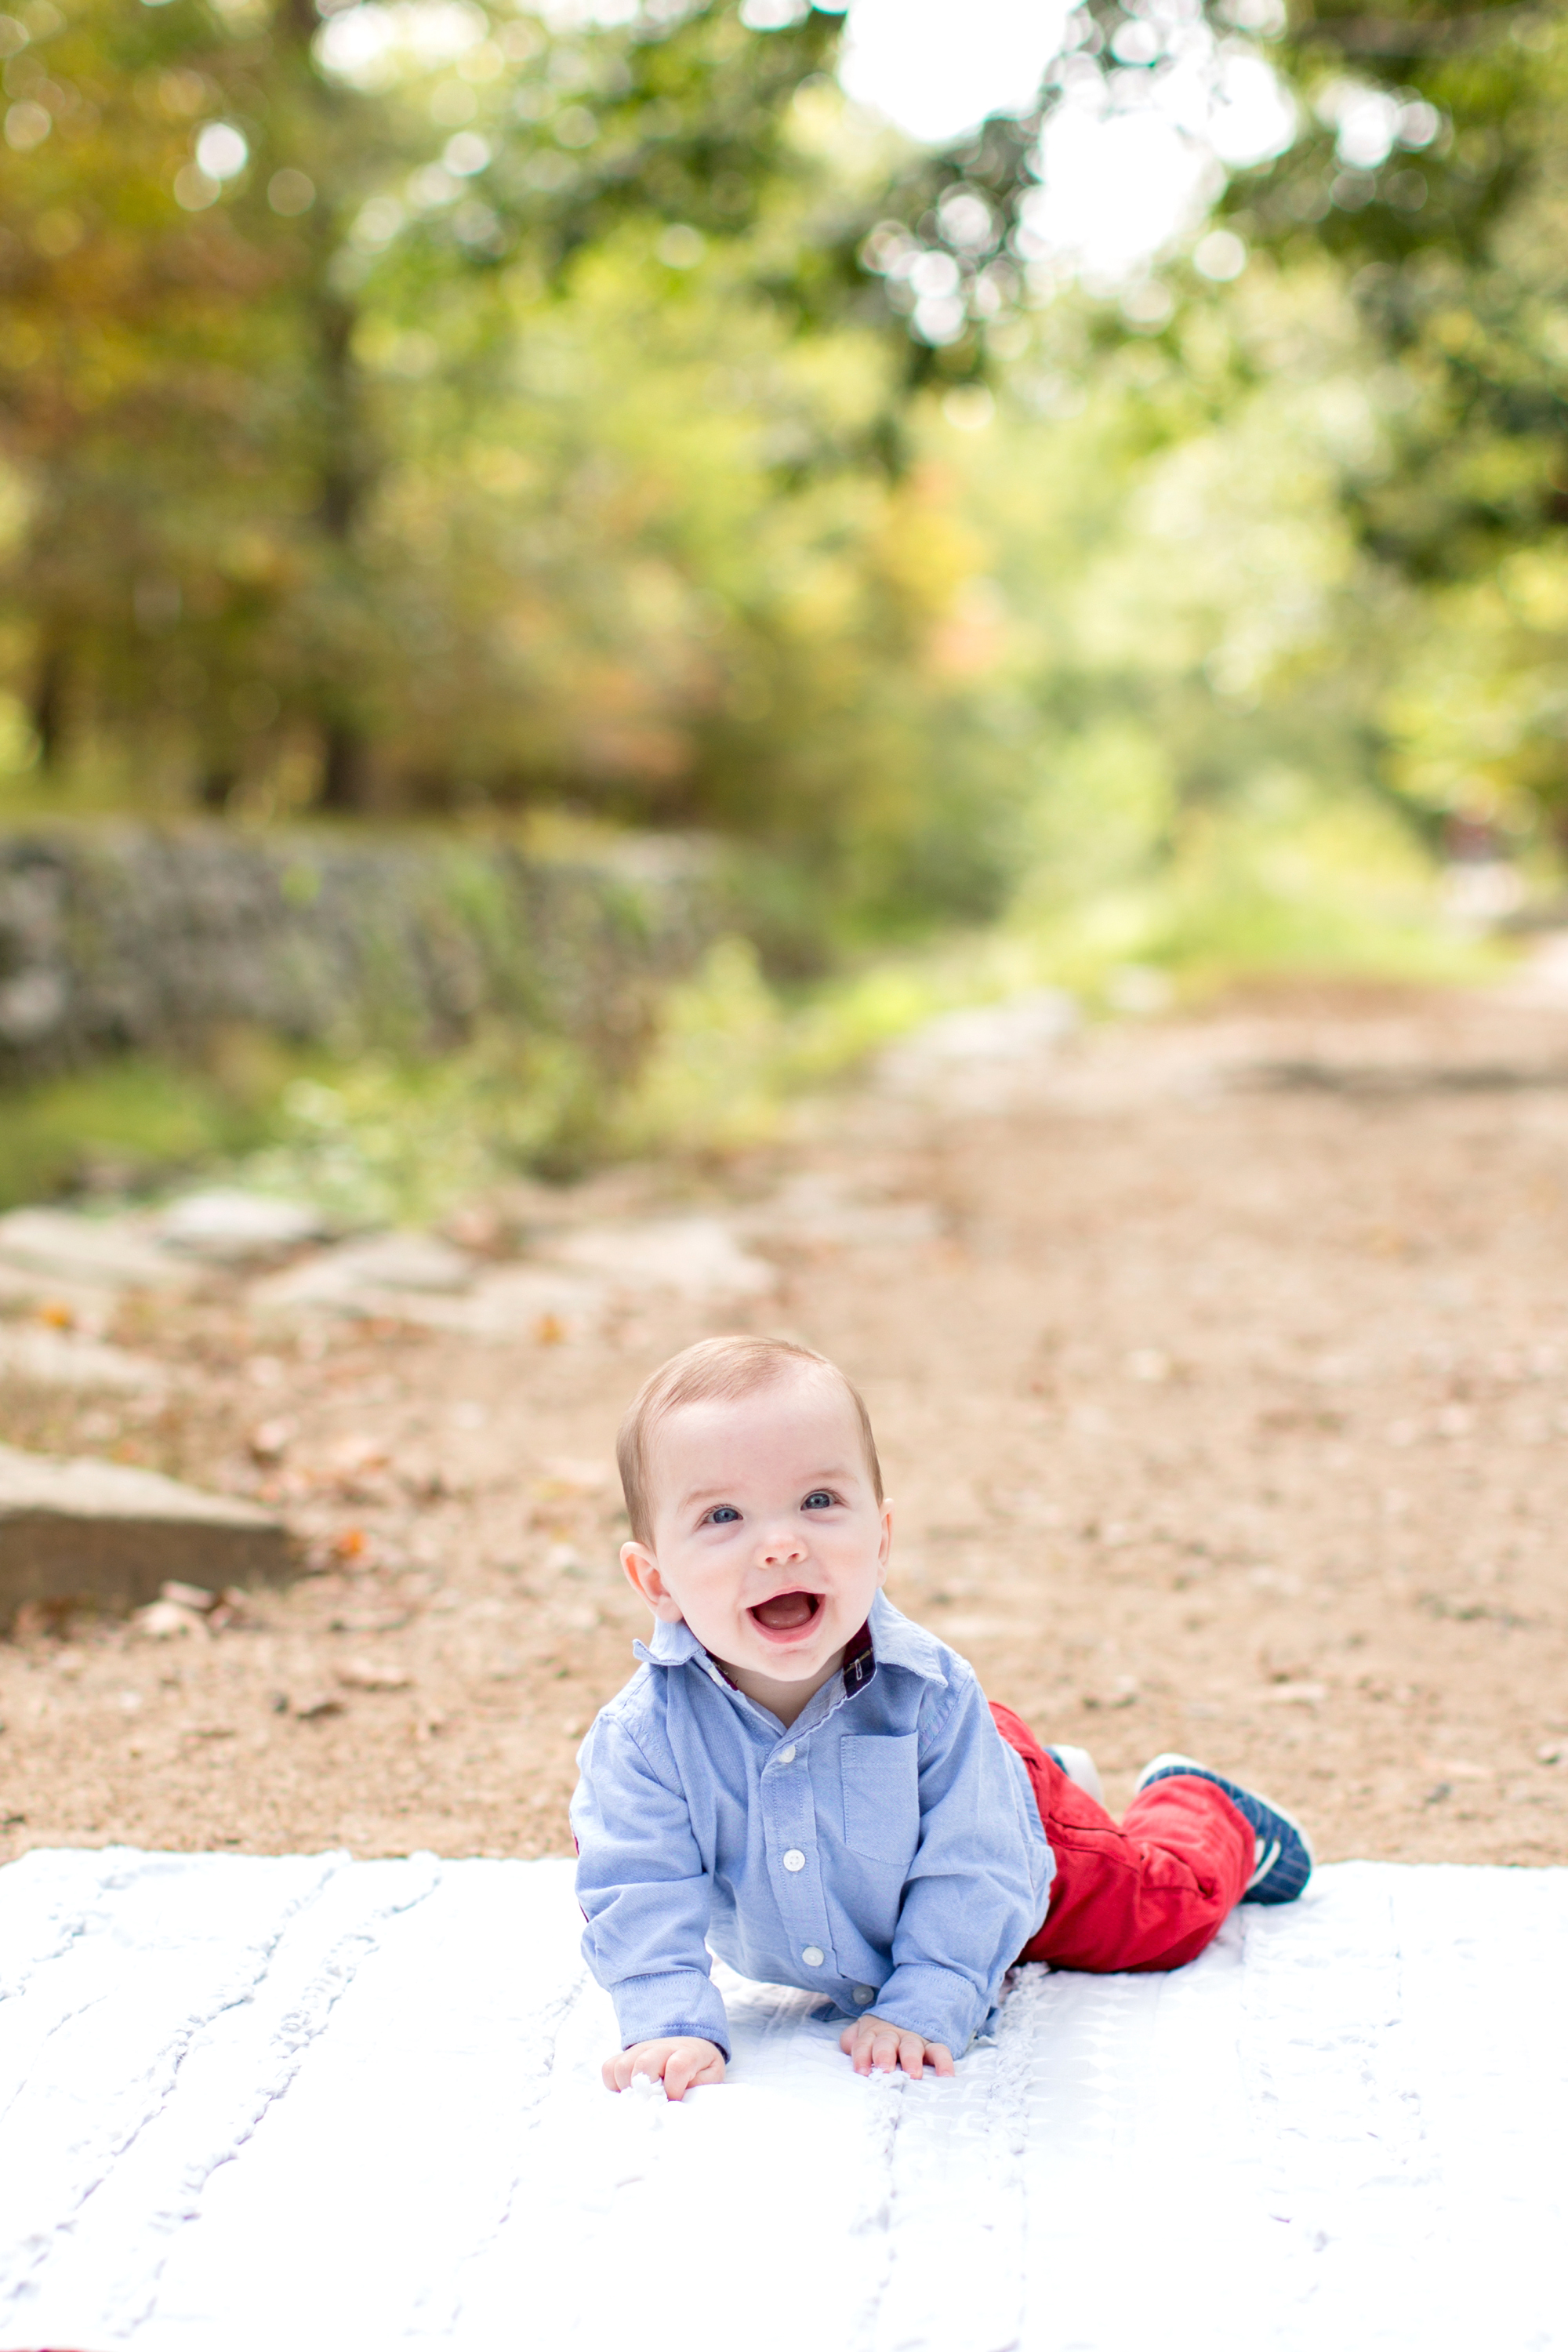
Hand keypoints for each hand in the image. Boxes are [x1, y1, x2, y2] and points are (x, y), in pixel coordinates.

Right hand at [602, 2037, 725, 2100]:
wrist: (689, 2045)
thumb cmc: (699, 2069)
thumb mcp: (711, 2077)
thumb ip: (700, 2090)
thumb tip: (680, 2108)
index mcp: (687, 2053)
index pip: (677, 2066)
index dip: (674, 2088)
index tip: (675, 2101)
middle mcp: (661, 2048)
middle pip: (644, 2064)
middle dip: (646, 2091)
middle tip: (652, 2105)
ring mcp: (641, 2049)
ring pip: (623, 2066)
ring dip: (628, 2089)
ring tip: (640, 2101)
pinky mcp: (626, 2054)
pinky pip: (609, 2067)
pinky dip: (613, 2084)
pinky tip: (628, 2093)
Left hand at [839, 2014, 954, 2080]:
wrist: (904, 2017)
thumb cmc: (879, 2037)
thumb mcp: (863, 2034)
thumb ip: (852, 2039)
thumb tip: (847, 2046)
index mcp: (872, 2034)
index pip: (864, 2043)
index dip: (862, 2056)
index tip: (862, 2072)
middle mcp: (893, 2036)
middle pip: (886, 2042)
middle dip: (885, 2055)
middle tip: (885, 2070)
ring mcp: (913, 2040)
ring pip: (912, 2046)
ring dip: (912, 2059)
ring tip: (913, 2075)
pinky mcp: (932, 2046)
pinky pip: (940, 2051)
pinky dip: (944, 2062)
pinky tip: (946, 2076)